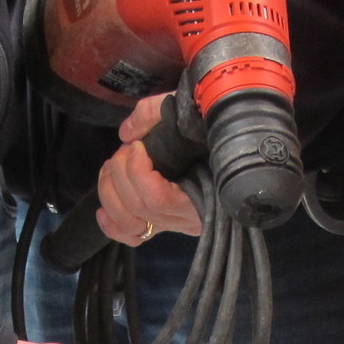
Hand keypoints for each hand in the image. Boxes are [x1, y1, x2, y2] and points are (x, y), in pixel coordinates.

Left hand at [94, 94, 202, 244]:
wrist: (240, 139)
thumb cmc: (215, 123)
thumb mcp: (193, 106)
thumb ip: (157, 112)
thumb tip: (127, 133)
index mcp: (206, 193)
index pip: (159, 199)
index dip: (137, 172)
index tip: (138, 145)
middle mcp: (190, 217)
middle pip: (140, 208)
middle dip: (121, 174)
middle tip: (127, 149)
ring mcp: (176, 223)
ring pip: (132, 223)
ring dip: (111, 194)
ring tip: (114, 167)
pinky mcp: (165, 224)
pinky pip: (134, 237)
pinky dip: (113, 226)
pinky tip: (102, 210)